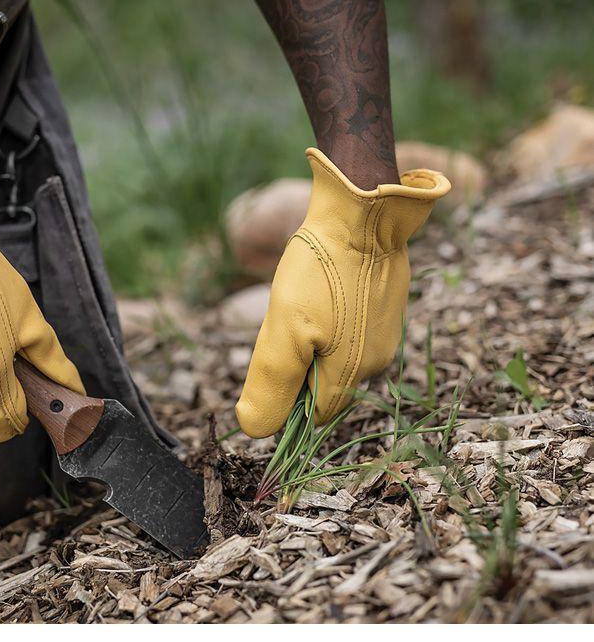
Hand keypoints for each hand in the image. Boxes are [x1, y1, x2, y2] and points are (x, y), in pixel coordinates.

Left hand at [236, 148, 449, 437]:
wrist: (363, 212)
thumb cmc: (320, 272)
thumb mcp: (285, 332)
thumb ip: (272, 384)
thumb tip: (254, 429)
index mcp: (354, 374)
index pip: (313, 414)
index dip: (286, 400)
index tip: (268, 364)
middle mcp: (378, 360)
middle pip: (324, 384)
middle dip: (298, 366)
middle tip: (283, 324)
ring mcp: (386, 331)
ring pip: (336, 355)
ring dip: (313, 341)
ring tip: (303, 302)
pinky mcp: (386, 304)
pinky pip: (351, 328)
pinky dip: (330, 318)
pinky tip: (321, 290)